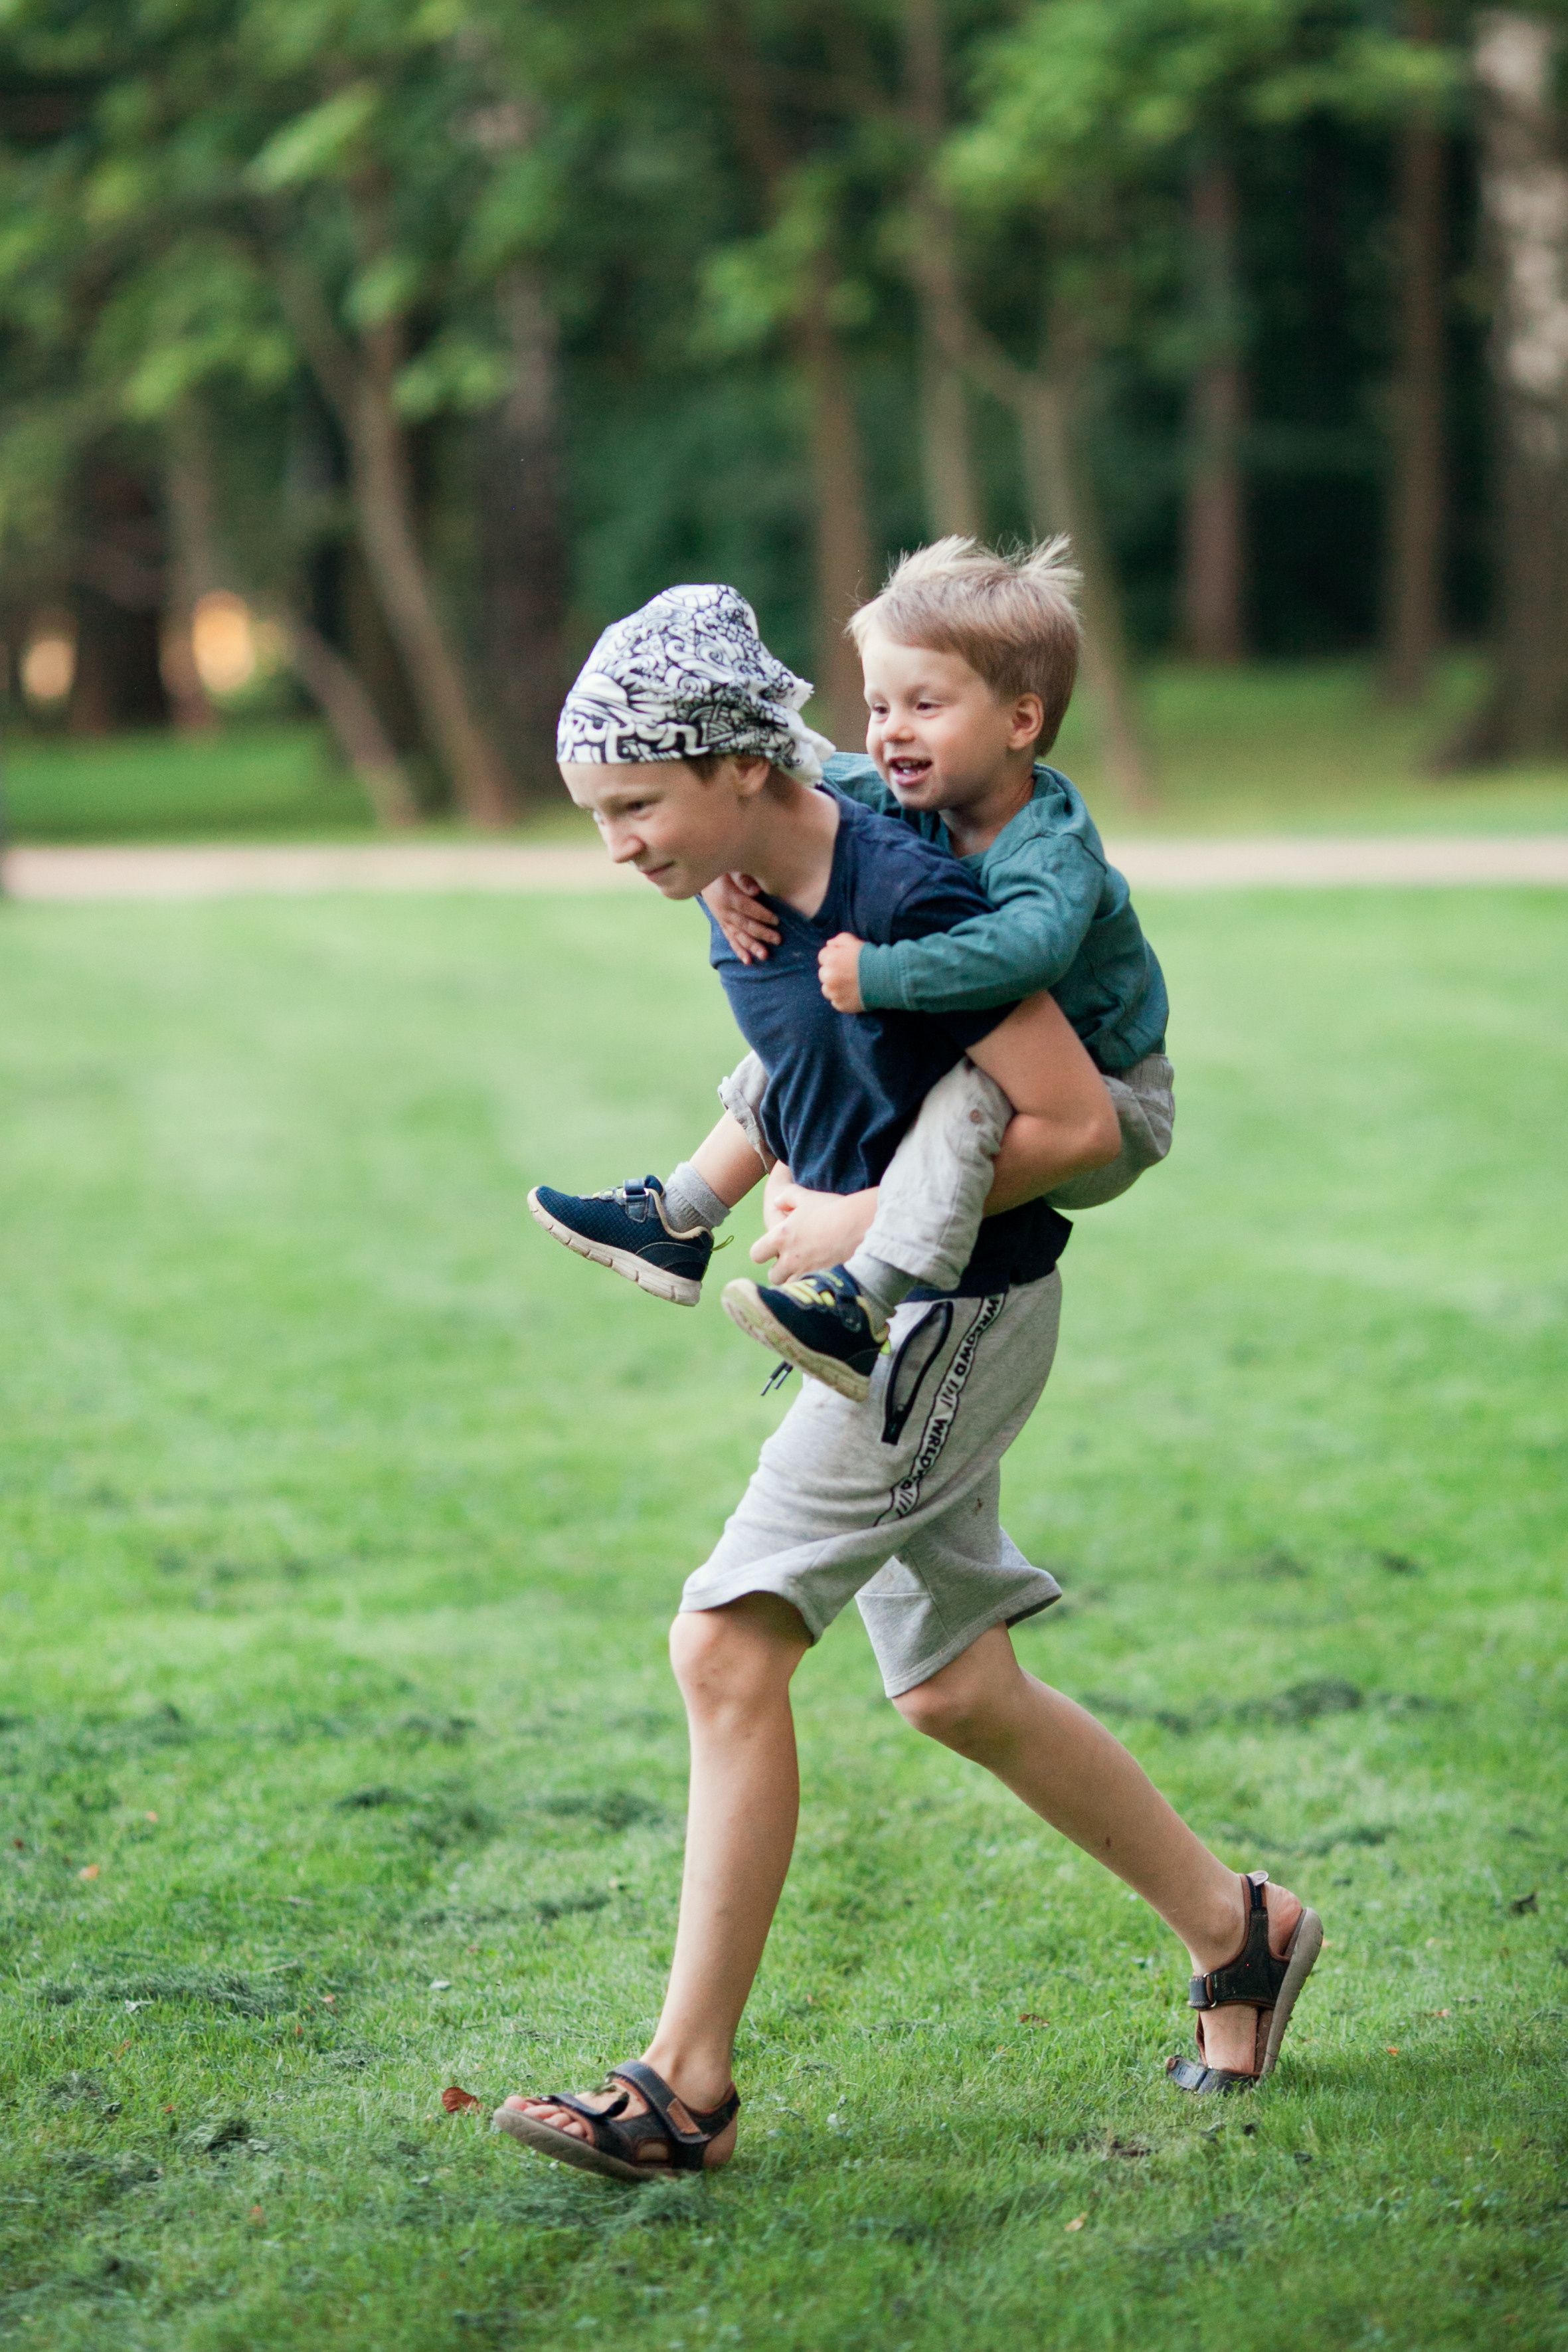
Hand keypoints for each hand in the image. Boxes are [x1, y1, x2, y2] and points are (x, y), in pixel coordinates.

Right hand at [702, 871, 780, 963]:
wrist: (703, 877)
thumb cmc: (723, 869)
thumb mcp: (731, 868)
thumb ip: (743, 878)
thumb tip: (756, 890)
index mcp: (727, 895)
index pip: (746, 907)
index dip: (761, 914)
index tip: (776, 920)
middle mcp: (724, 911)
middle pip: (745, 925)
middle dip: (762, 933)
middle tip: (778, 940)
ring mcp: (723, 920)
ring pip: (738, 936)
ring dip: (752, 946)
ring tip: (764, 956)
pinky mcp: (723, 925)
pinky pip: (731, 940)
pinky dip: (739, 951)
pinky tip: (748, 961)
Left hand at [750, 1176, 878, 1284]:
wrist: (861, 1225)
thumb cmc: (832, 1208)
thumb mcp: (806, 1196)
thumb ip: (787, 1197)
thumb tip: (777, 1202)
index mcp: (780, 1238)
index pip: (757, 1254)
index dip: (763, 1252)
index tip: (772, 1249)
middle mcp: (790, 1259)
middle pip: (773, 1276)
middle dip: (780, 1272)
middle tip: (792, 1262)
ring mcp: (807, 1273)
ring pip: (792, 1287)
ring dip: (797, 1281)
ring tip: (809, 1271)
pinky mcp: (824, 1282)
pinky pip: (813, 1290)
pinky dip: (815, 1286)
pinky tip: (824, 1277)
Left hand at [817, 932, 864, 1011]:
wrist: (887, 977)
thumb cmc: (871, 957)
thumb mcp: (854, 942)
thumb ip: (839, 940)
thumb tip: (828, 945)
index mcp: (830, 960)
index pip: (823, 956)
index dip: (835, 956)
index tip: (845, 959)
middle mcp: (829, 977)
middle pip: (823, 973)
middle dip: (833, 971)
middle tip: (848, 972)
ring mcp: (834, 993)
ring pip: (827, 989)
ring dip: (835, 986)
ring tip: (851, 984)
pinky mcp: (841, 1005)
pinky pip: (836, 1002)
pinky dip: (842, 998)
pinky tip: (853, 993)